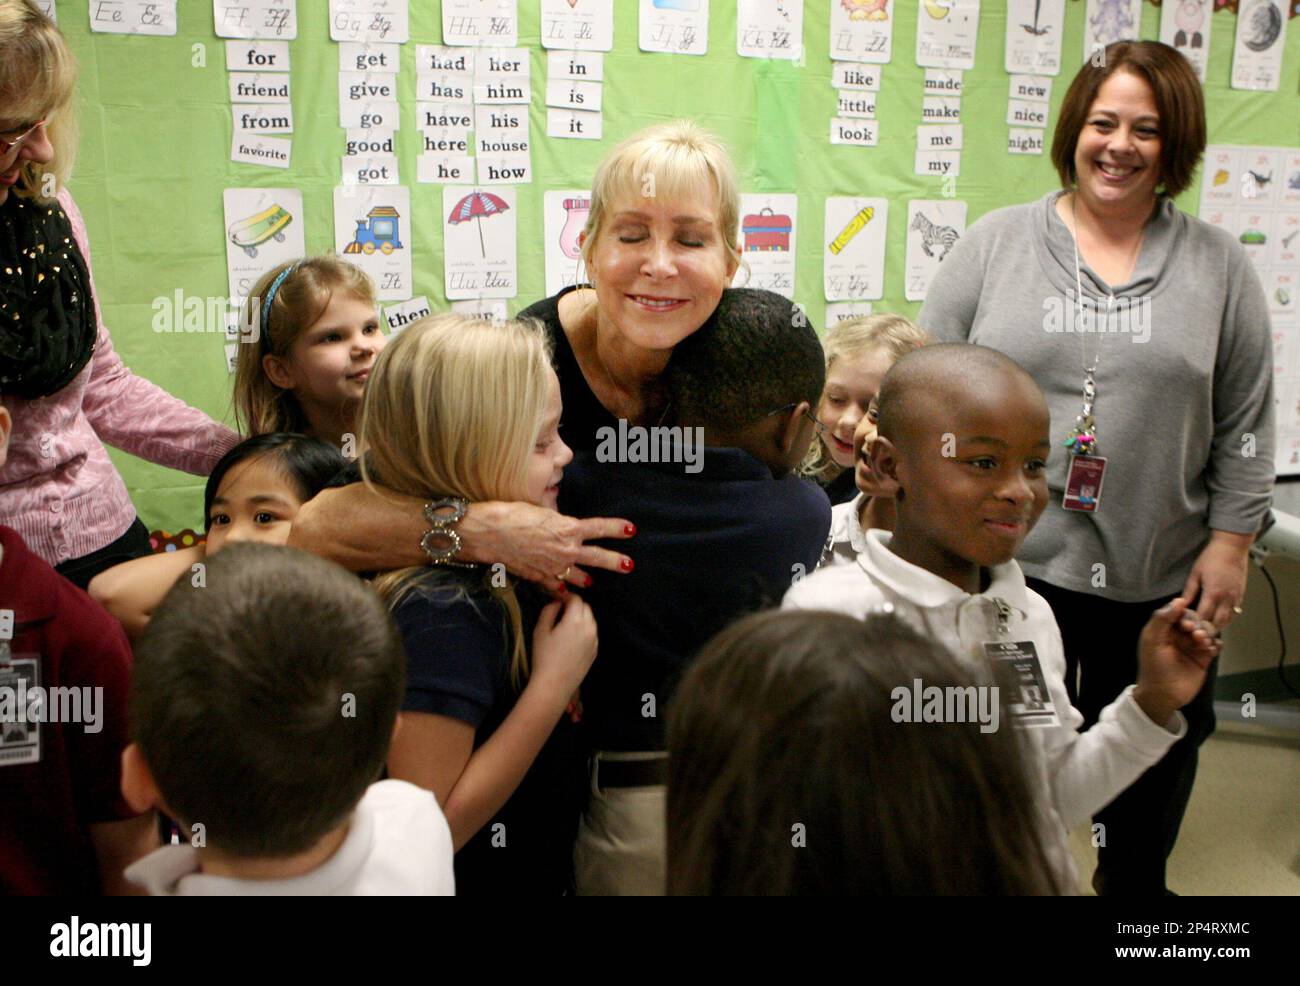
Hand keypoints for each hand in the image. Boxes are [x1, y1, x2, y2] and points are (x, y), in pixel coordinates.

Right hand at [460, 501, 634, 590]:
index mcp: (568, 529)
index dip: (616, 528)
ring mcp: (553, 566)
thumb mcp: (540, 508)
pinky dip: (558, 587)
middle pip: (597, 557)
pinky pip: (554, 584)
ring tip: (592, 583)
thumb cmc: (512, 514)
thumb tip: (559, 510)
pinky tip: (562, 590)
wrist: (490, 534)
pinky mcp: (538, 576)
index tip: (631, 529)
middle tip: (628, 565)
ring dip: (585, 579)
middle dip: (614, 561)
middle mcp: (565, 550)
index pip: (600, 528)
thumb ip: (555, 515)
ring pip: (576, 575)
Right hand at [529, 593, 597, 701]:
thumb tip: (557, 602)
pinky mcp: (595, 651)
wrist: (554, 684)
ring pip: (591, 619)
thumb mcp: (541, 630)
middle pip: (586, 607)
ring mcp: (594, 640)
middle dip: (575, 606)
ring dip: (581, 617)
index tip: (557, 601)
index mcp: (575, 620)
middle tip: (560, 613)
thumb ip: (549, 610)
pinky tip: (572, 640)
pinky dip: (585, 630)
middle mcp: (589, 627)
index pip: (576, 599)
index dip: (566, 597)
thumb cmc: (544, 656)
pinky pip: (592, 633)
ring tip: (566, 626)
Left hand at [1133, 597, 1217, 725]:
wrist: (1164, 694)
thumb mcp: (1152, 640)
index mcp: (1165, 628)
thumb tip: (1178, 600)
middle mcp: (1179, 634)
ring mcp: (1192, 646)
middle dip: (1198, 625)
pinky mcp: (1203, 657)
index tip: (1186, 625)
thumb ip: (1162, 619)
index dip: (1185, 615)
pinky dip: (1215, 644)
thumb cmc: (1154, 666)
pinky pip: (1214, 645)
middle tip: (1195, 636)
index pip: (1179, 612)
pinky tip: (1210, 650)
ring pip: (1207, 631)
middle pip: (1196, 620)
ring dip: (1207, 634)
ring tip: (1202, 644)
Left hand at [1180, 532, 1250, 631]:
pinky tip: (1217, 619)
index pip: (1203, 617)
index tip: (1186, 627)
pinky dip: (1226, 619)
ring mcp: (1236, 598)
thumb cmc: (1212, 557)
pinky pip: (1235, 614)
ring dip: (1217, 626)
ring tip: (1205, 629)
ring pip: (1228, 621)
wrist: (1232, 547)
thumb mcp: (1195, 574)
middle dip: (1206, 630)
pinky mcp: (1241, 596)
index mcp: (1213, 593)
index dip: (1195, 624)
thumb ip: (1189, 591)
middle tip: (1196, 633)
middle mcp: (1227, 598)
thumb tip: (1181, 605)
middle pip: (1217, 623)